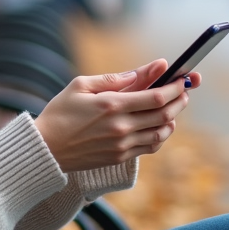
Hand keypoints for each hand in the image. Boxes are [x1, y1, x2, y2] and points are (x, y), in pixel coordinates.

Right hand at [33, 59, 199, 172]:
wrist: (45, 148)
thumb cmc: (60, 112)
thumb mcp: (81, 85)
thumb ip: (114, 79)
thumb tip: (143, 71)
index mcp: (112, 105)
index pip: (156, 96)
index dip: (174, 87)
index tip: (181, 79)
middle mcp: (121, 127)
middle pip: (163, 115)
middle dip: (178, 100)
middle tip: (183, 91)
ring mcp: (121, 145)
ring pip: (160, 133)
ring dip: (172, 119)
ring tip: (174, 108)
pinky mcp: (119, 157)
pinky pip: (149, 147)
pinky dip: (160, 136)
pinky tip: (160, 127)